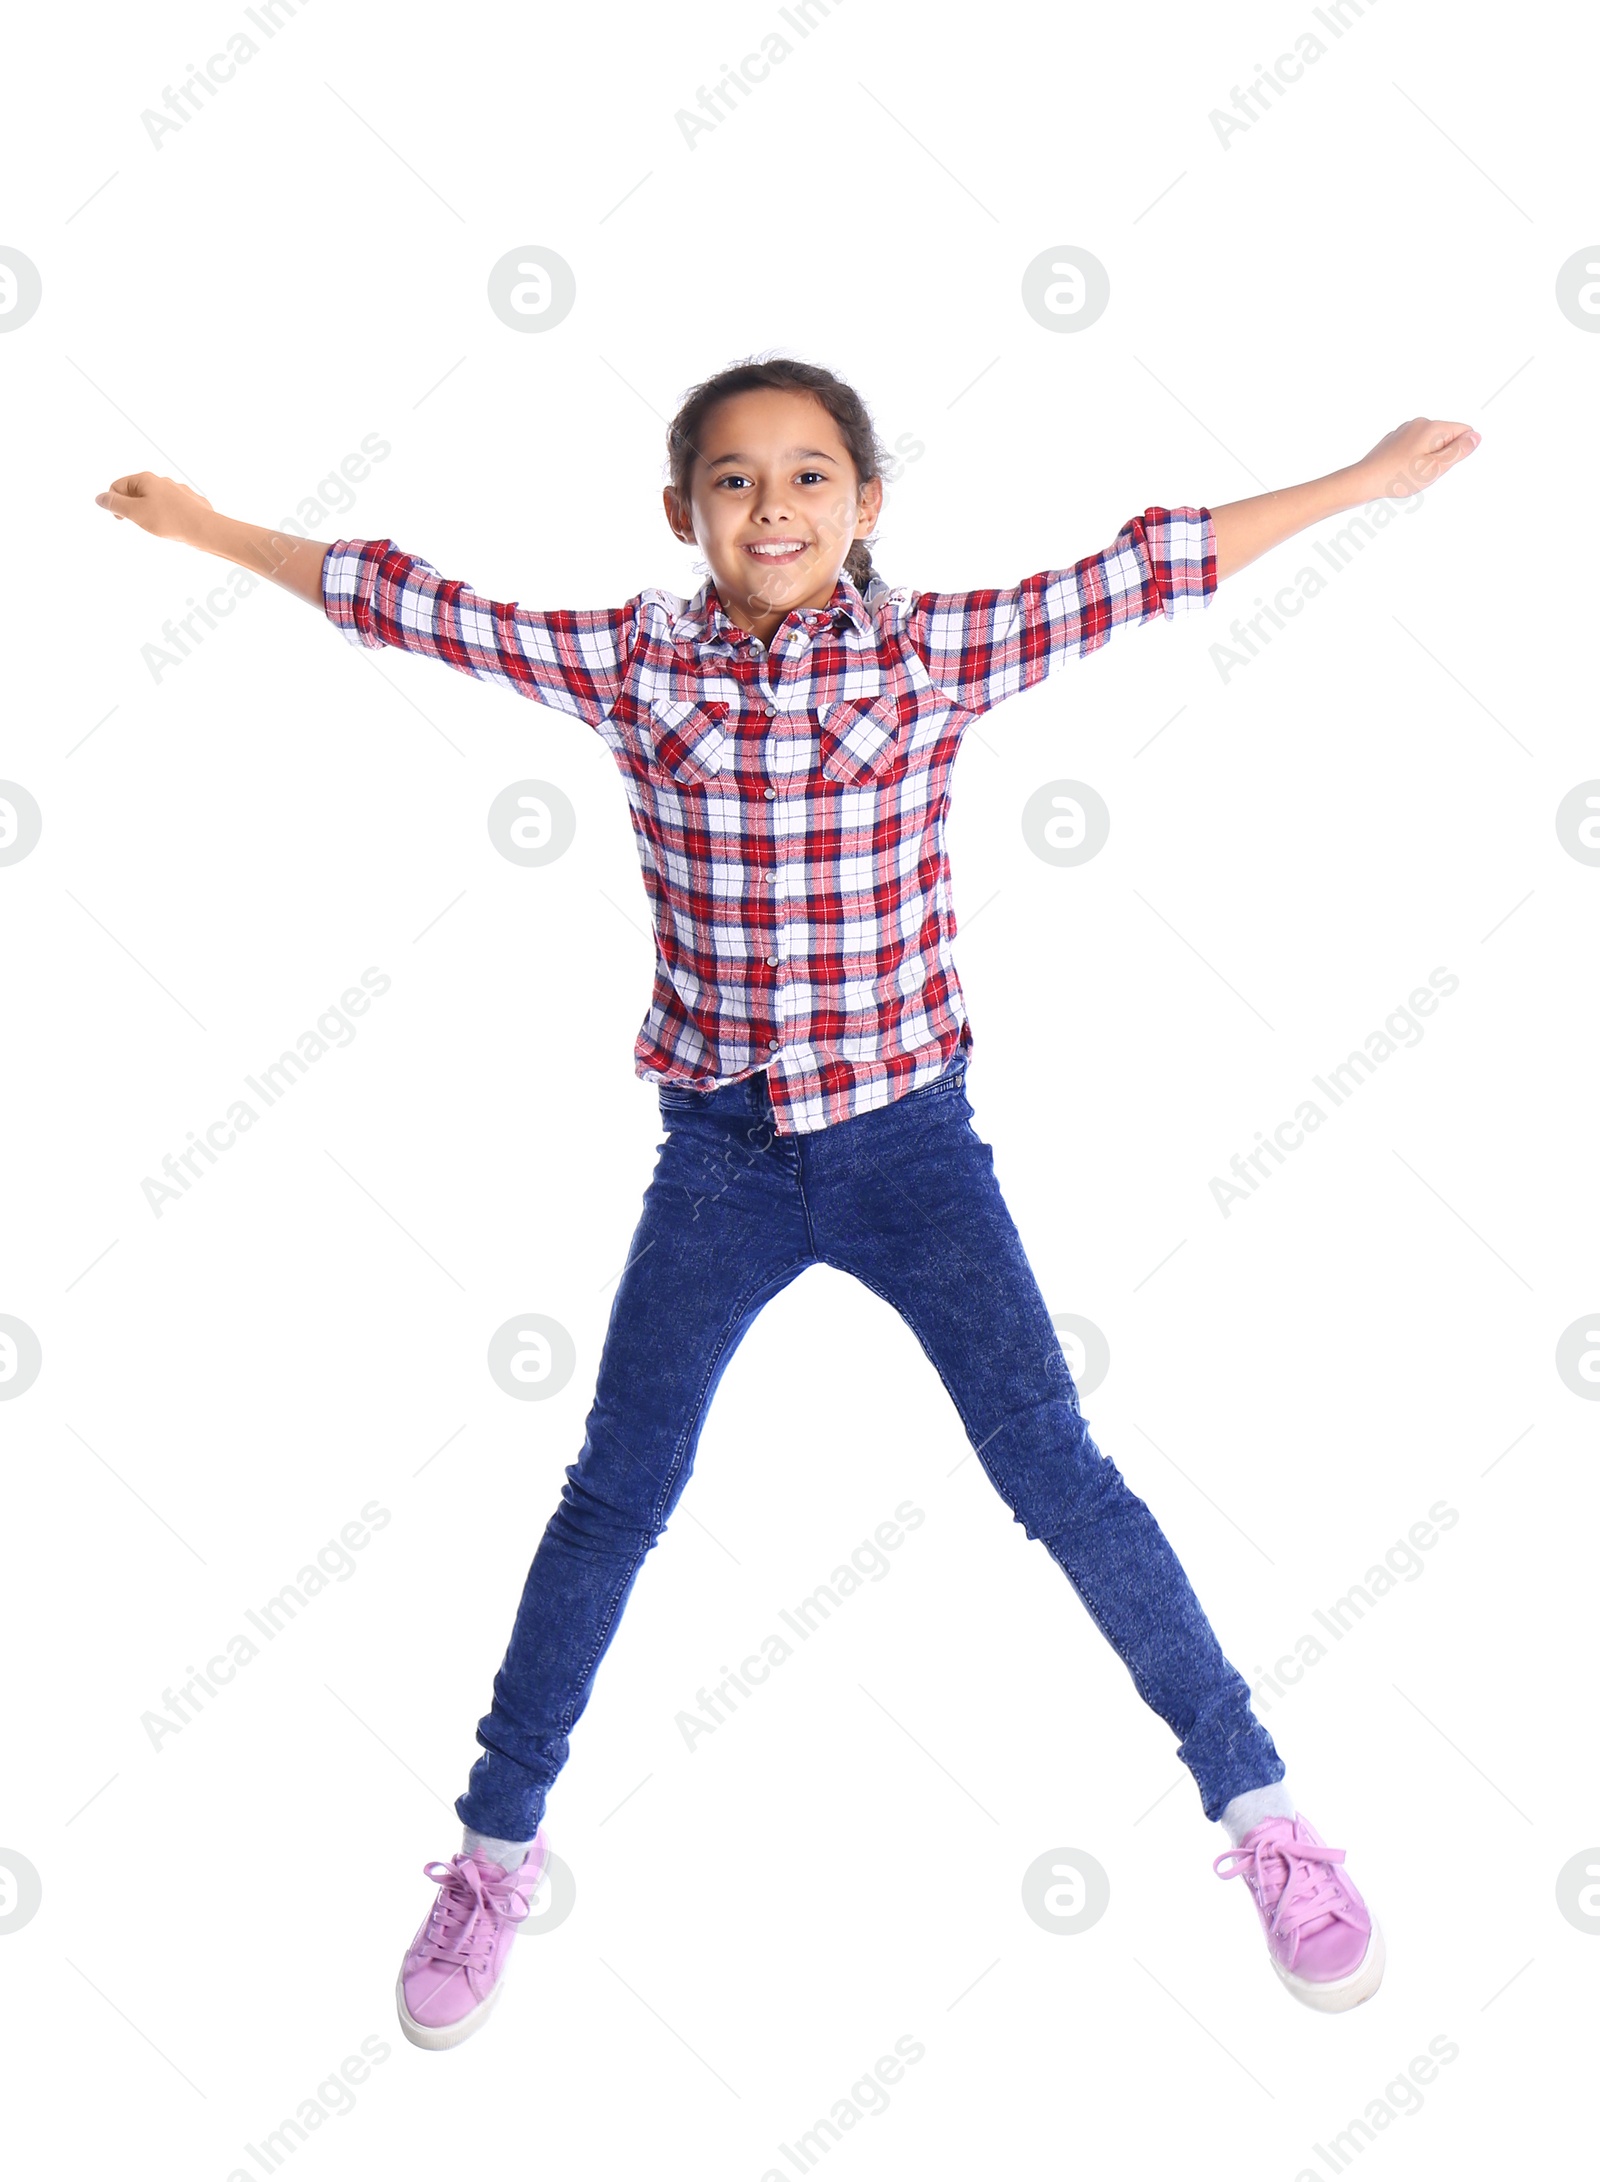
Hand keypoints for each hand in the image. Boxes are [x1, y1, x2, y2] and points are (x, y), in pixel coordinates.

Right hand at [94, 471, 213, 541]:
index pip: (117, 486)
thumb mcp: (136, 512)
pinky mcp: (189, 503)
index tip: (123, 519)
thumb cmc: (170, 520)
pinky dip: (167, 518)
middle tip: (142, 523)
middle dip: (133, 509)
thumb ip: (115, 505)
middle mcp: (162, 481)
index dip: (114, 504)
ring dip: (150, 515)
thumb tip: (100, 498)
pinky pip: (170, 509)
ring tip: (160, 526)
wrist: (205, 529)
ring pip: (154, 502)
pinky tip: (174, 528)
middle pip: (135, 493)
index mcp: (146, 478)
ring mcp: (177, 491)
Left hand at [1351, 418, 1480, 500]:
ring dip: (1428, 459)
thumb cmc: (1397, 477)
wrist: (1363, 481)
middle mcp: (1419, 423)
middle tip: (1425, 472)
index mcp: (1432, 427)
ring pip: (1431, 443)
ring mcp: (1406, 430)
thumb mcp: (1435, 467)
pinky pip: (1415, 447)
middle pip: (1447, 437)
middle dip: (1443, 456)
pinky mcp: (1396, 439)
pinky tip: (1402, 471)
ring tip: (1412, 472)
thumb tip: (1476, 436)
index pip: (1464, 431)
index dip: (1460, 452)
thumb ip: (1459, 451)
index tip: (1443, 465)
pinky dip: (1414, 459)